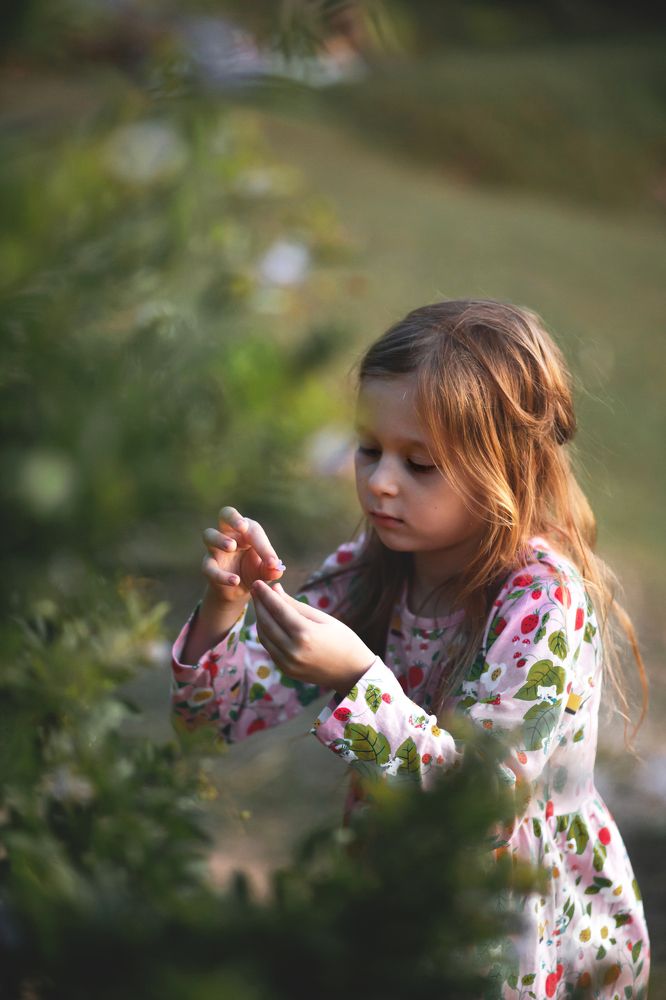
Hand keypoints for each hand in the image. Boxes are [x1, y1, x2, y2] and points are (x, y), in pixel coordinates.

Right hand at [200, 505, 284, 603]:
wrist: (238, 590)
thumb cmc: (253, 572)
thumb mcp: (265, 573)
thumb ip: (271, 570)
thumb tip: (277, 569)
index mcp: (246, 531)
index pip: (252, 529)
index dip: (262, 545)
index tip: (272, 562)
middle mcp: (229, 534)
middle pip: (225, 514)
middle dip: (233, 517)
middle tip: (242, 526)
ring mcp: (215, 548)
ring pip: (209, 534)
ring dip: (220, 539)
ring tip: (232, 547)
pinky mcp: (208, 565)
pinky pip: (208, 567)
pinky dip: (221, 575)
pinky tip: (235, 581)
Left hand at [250, 579, 375, 694]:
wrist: (353, 672)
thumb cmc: (343, 640)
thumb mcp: (323, 618)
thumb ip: (296, 605)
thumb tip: (275, 589)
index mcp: (306, 634)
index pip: (278, 609)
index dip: (266, 595)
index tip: (258, 582)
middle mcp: (293, 650)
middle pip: (267, 622)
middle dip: (259, 604)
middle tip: (255, 589)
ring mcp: (288, 663)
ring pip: (264, 636)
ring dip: (260, 618)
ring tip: (261, 603)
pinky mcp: (286, 670)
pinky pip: (270, 648)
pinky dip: (266, 633)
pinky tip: (268, 621)